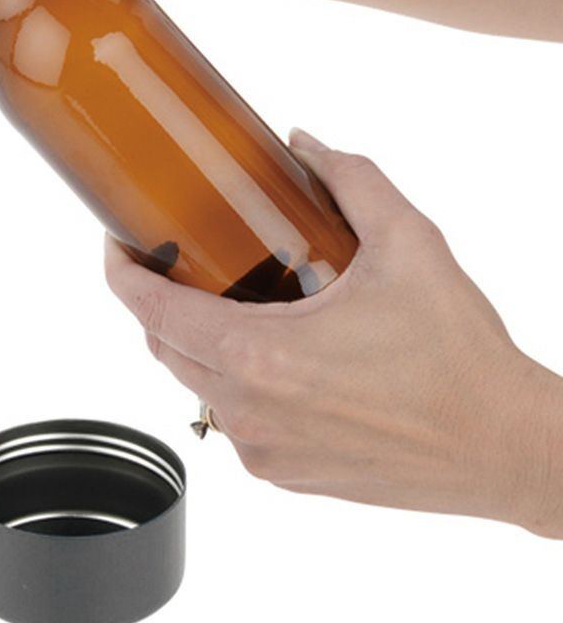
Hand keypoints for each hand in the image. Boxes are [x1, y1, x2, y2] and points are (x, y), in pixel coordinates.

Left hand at [104, 128, 562, 536]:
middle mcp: (248, 411)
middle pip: (164, 346)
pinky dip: (235, 383)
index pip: (152, 311)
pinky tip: (277, 354)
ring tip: (234, 300)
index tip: (116, 243)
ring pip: (196, 385)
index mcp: (261, 356)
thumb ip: (350, 180)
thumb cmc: (459, 357)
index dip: (120, 272)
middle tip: (179, 260)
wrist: (506, 448)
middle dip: (158, 301)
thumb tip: (307, 146)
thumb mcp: (408, 244)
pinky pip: (233, 421)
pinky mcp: (287, 476)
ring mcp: (264, 451)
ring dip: (200, 341)